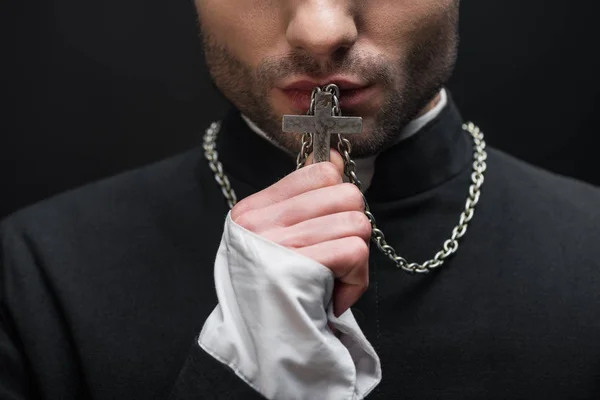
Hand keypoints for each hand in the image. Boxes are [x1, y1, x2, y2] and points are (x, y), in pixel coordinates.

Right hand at [231, 150, 370, 316]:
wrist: (255, 351)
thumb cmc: (271, 296)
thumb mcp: (273, 243)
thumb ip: (300, 204)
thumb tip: (333, 160)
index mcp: (253, 211)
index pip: (318, 171)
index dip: (341, 193)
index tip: (335, 222)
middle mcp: (261, 223)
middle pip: (345, 194)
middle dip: (353, 228)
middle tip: (336, 258)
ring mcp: (277, 245)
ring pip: (356, 223)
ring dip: (356, 259)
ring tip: (334, 280)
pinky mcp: (298, 269)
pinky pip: (354, 250)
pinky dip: (356, 279)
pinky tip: (336, 297)